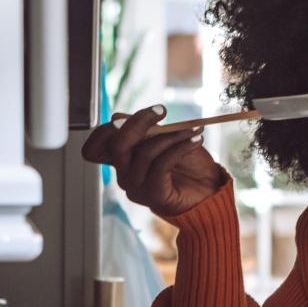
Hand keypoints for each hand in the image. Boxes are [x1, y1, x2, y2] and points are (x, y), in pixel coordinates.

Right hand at [80, 105, 227, 215]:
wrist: (209, 191)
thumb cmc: (188, 164)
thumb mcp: (165, 139)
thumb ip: (144, 130)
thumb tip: (119, 117)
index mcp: (123, 159)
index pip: (98, 143)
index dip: (114, 125)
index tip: (151, 111)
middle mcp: (124, 174)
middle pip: (117, 145)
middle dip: (139, 122)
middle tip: (162, 110)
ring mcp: (136, 187)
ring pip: (145, 152)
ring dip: (172, 135)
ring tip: (193, 130)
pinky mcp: (153, 195)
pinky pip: (161, 165)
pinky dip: (180, 148)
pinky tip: (196, 141)